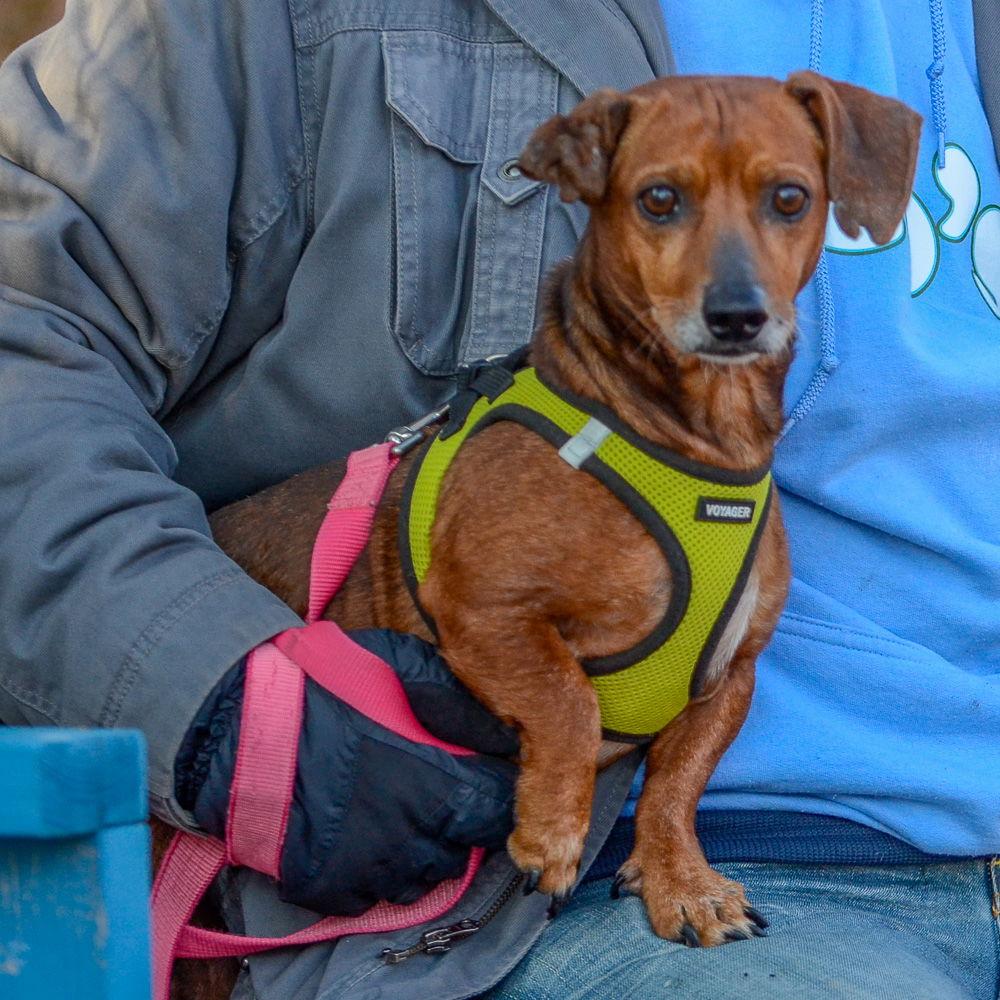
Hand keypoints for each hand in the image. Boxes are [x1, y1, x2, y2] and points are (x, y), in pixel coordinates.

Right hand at [176, 630, 517, 915]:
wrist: (242, 719)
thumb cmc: (328, 683)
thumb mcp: (406, 667)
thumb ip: (460, 703)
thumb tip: (506, 729)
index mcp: (443, 787)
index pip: (498, 812)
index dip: (491, 793)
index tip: (476, 777)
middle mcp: (415, 839)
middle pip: (463, 851)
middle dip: (455, 822)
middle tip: (428, 787)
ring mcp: (370, 870)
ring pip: (419, 879)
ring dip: (415, 848)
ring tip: (389, 807)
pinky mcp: (329, 888)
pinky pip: (368, 894)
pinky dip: (369, 869)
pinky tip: (353, 829)